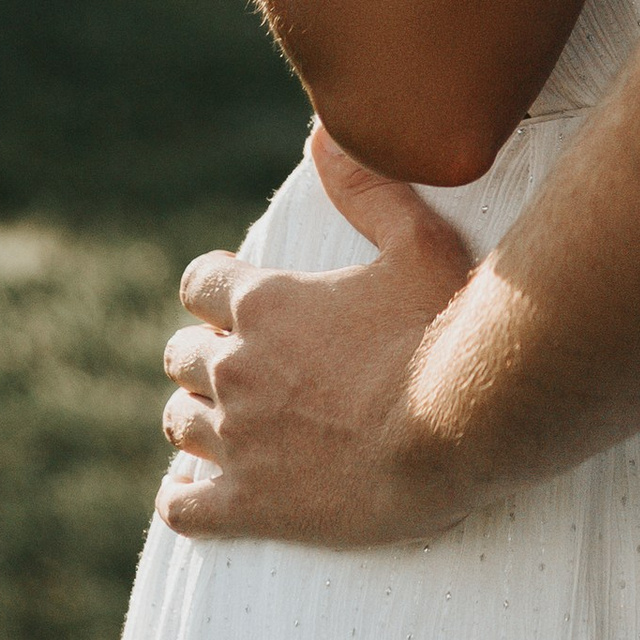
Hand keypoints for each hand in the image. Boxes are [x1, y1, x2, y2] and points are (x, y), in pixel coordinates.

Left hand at [157, 124, 477, 545]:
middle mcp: (235, 368)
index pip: (198, 283)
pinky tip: (198, 494)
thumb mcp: (417, 242)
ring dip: (197, 418)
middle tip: (246, 368)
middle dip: (205, 356)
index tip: (238, 302)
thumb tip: (321, 134)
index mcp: (264, 303)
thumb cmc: (445, 331)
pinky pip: (182, 505)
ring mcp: (238, 440)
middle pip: (181, 355)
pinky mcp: (250, 504)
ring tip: (228, 425)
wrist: (461, 427)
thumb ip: (366, 190)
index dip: (216, 290)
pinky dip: (184, 498)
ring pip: (177, 423)